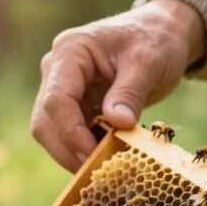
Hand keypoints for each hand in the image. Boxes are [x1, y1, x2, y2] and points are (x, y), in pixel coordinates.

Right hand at [30, 0, 205, 171]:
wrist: (161, 34)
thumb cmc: (155, 40)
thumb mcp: (149, 62)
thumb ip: (130, 92)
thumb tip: (116, 123)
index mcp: (70, 51)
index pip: (57, 99)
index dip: (71, 132)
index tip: (93, 154)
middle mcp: (57, 69)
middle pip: (45, 121)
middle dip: (68, 150)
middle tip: (98, 171)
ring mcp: (62, 88)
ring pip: (51, 132)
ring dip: (73, 153)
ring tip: (105, 165)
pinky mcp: (74, 105)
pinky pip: (69, 134)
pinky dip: (83, 149)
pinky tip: (106, 157)